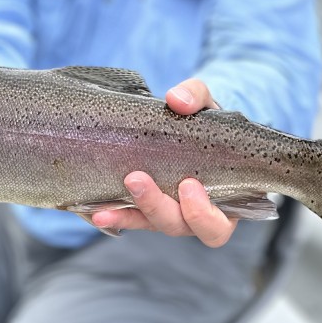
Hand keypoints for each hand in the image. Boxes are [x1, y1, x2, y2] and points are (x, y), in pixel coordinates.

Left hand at [91, 77, 237, 247]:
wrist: (186, 123)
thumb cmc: (205, 120)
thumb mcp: (206, 103)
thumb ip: (197, 96)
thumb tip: (176, 99)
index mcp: (224, 200)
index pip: (218, 226)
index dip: (203, 215)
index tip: (188, 184)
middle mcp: (196, 215)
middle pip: (179, 226)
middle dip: (156, 206)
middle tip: (137, 179)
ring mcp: (170, 214)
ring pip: (152, 224)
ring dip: (128, 215)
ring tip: (104, 209)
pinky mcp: (146, 209)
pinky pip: (131, 218)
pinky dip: (116, 215)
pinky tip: (97, 212)